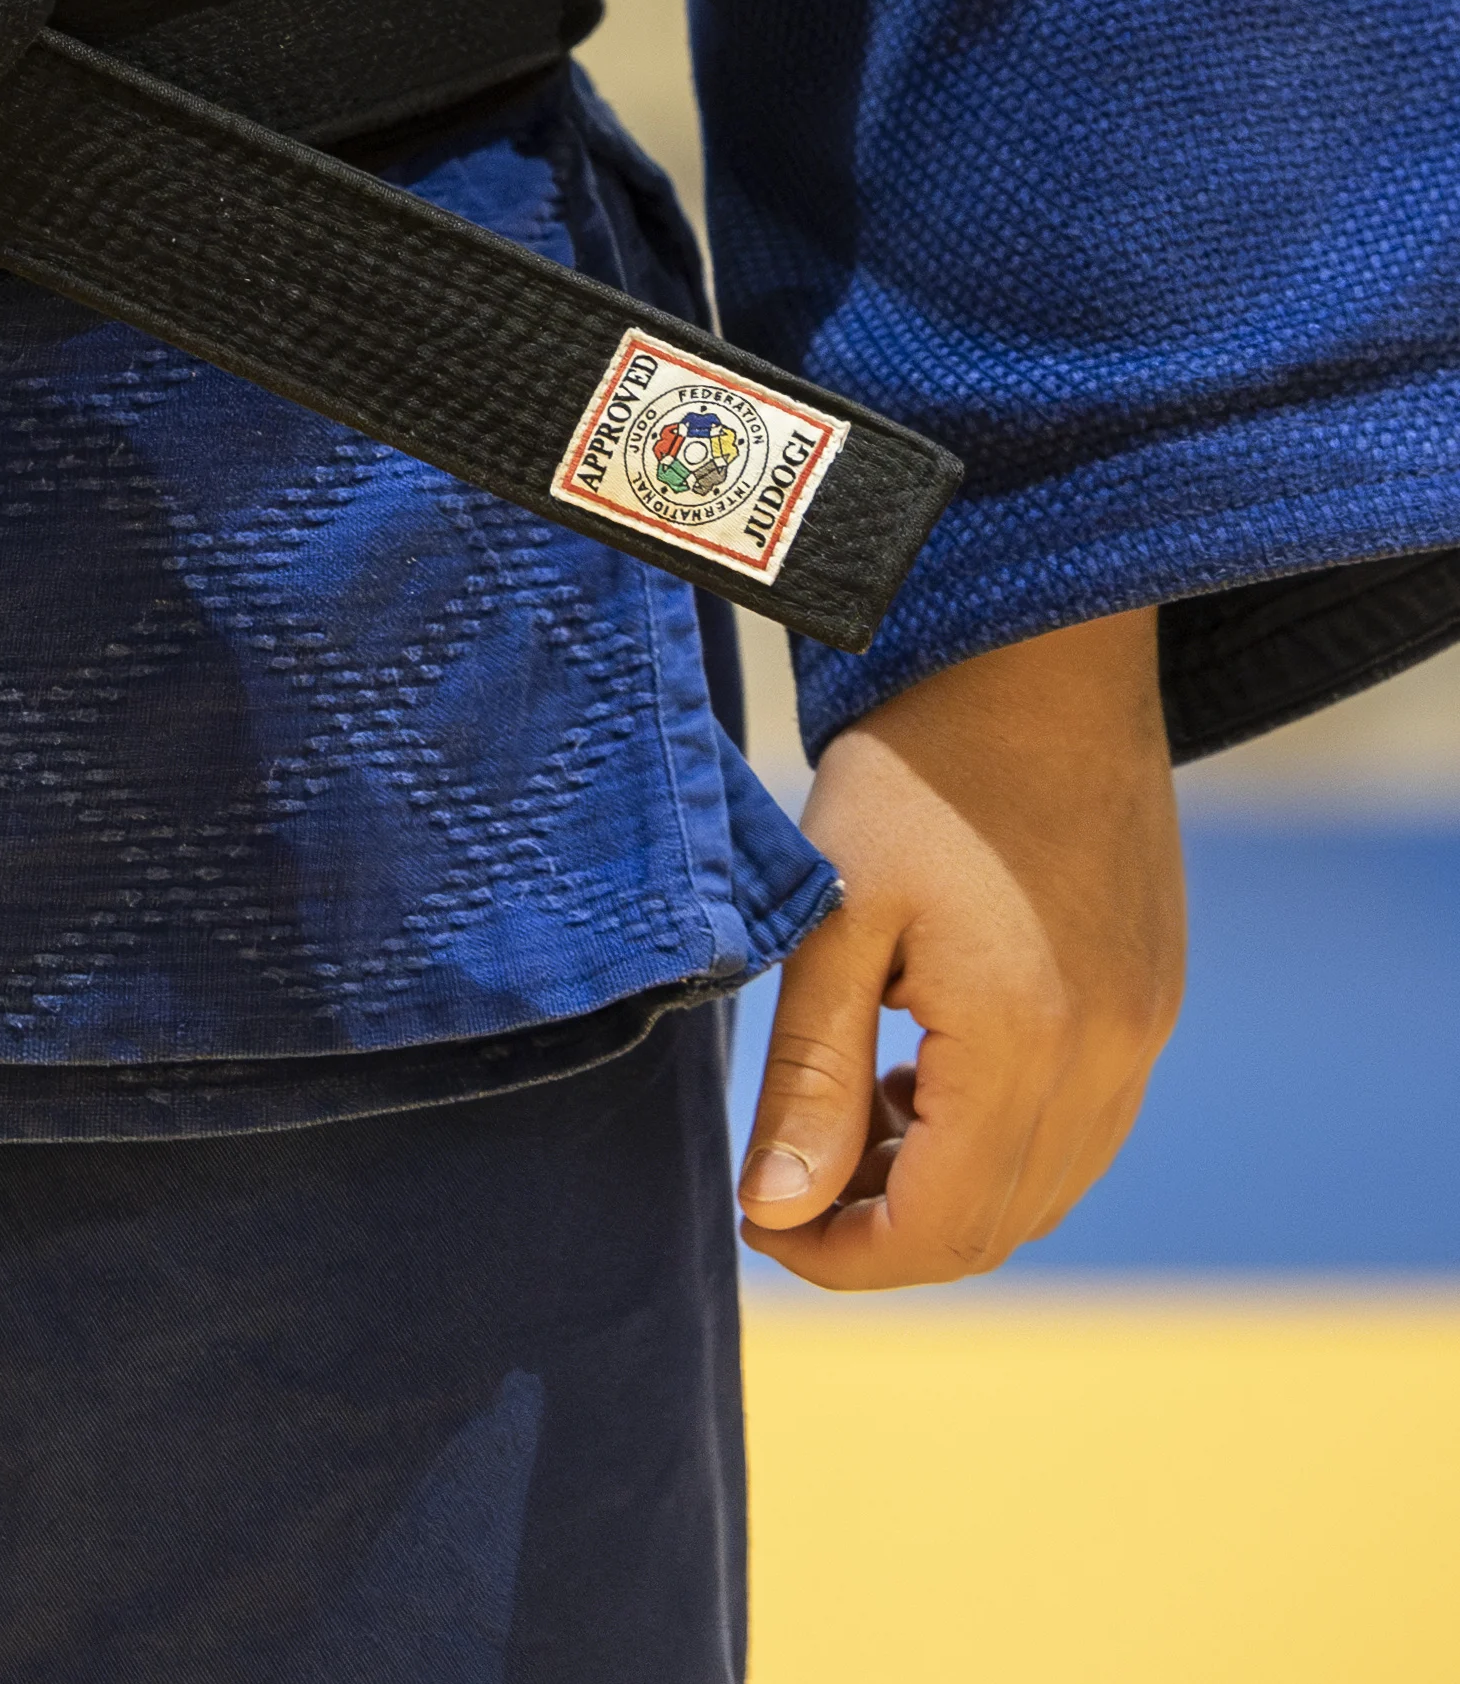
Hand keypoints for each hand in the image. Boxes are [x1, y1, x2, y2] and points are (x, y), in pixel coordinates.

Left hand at [737, 604, 1182, 1289]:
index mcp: (1024, 1042)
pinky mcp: (1151, 998)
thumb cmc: (920, 767)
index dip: (839, 1256)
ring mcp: (1143, 1031)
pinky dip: (999, 1140)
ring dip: (943, 1188)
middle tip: (788, 1176)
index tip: (759, 1222)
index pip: (937, 1231)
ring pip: (1044, 1188)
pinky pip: (1082, 1127)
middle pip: (993, 1228)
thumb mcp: (836, 913)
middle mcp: (1107, 1058)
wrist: (1042, 656)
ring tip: (849, 1112)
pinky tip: (923, 1070)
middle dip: (881, 1230)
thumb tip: (776, 1212)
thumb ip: (808, 1072)